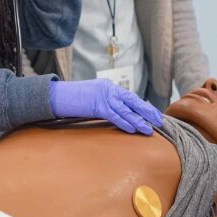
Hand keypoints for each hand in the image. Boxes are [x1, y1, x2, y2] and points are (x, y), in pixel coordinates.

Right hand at [48, 80, 163, 135]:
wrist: (58, 95)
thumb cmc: (72, 99)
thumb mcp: (91, 97)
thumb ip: (105, 103)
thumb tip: (116, 115)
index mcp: (108, 86)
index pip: (129, 97)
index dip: (142, 106)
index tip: (152, 113)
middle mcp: (108, 89)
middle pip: (133, 100)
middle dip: (147, 111)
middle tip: (159, 120)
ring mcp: (103, 96)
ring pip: (126, 110)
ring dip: (139, 120)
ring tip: (149, 129)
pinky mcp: (98, 105)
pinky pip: (115, 115)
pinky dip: (125, 122)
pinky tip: (133, 129)